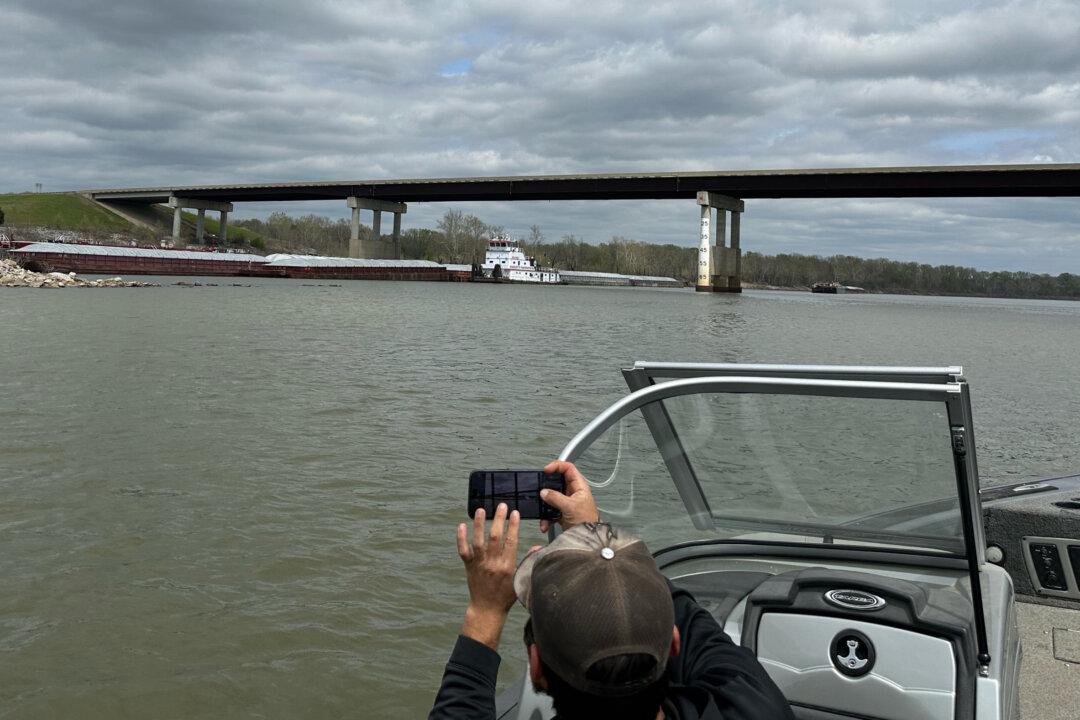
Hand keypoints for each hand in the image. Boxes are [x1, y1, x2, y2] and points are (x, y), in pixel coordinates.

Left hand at [456, 503, 519, 648]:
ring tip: (481, 509)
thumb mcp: (520, 580)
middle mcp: (493, 564)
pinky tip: (461, 525)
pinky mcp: (469, 566)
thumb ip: (527, 562)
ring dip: (479, 524)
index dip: (513, 526)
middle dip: (499, 519)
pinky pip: (463, 551)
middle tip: (501, 505)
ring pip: (478, 541)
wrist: (487, 610)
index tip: (515, 513)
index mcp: (507, 566)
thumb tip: (537, 547)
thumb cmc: (506, 596)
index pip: (511, 541)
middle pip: (495, 537)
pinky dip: (461, 538)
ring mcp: (479, 564)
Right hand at [539, 460, 599, 532]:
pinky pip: (550, 510)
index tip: (546, 470)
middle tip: (540, 488)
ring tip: (542, 510)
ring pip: (552, 497)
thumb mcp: (570, 507)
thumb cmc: (586, 521)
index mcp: (579, 486)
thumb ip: (556, 498)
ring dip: (545, 505)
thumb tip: (544, 492)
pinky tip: (545, 524)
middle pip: (557, 482)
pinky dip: (546, 517)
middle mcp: (573, 492)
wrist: (587, 538)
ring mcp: (566, 502)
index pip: (568, 468)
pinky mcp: (562, 512)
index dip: (557, 466)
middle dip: (547, 486)